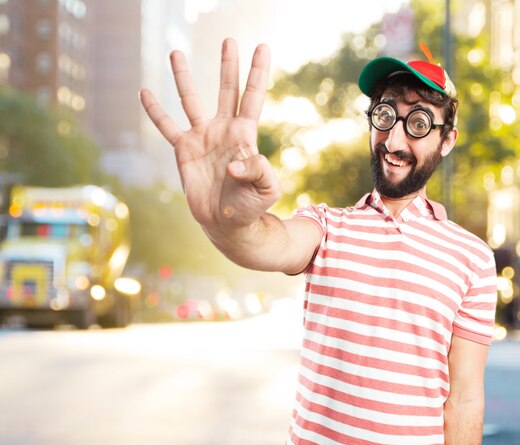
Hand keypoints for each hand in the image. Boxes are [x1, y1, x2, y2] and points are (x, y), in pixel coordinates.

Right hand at [139, 39, 279, 233]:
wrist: (226, 222)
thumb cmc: (250, 205)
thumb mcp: (266, 190)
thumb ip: (260, 172)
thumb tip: (234, 164)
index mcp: (245, 134)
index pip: (253, 97)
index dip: (258, 72)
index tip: (262, 47)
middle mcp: (223, 130)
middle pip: (226, 89)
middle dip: (228, 65)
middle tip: (229, 40)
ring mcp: (202, 137)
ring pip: (191, 100)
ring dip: (183, 77)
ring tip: (176, 53)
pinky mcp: (183, 151)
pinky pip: (166, 127)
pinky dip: (156, 111)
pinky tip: (145, 92)